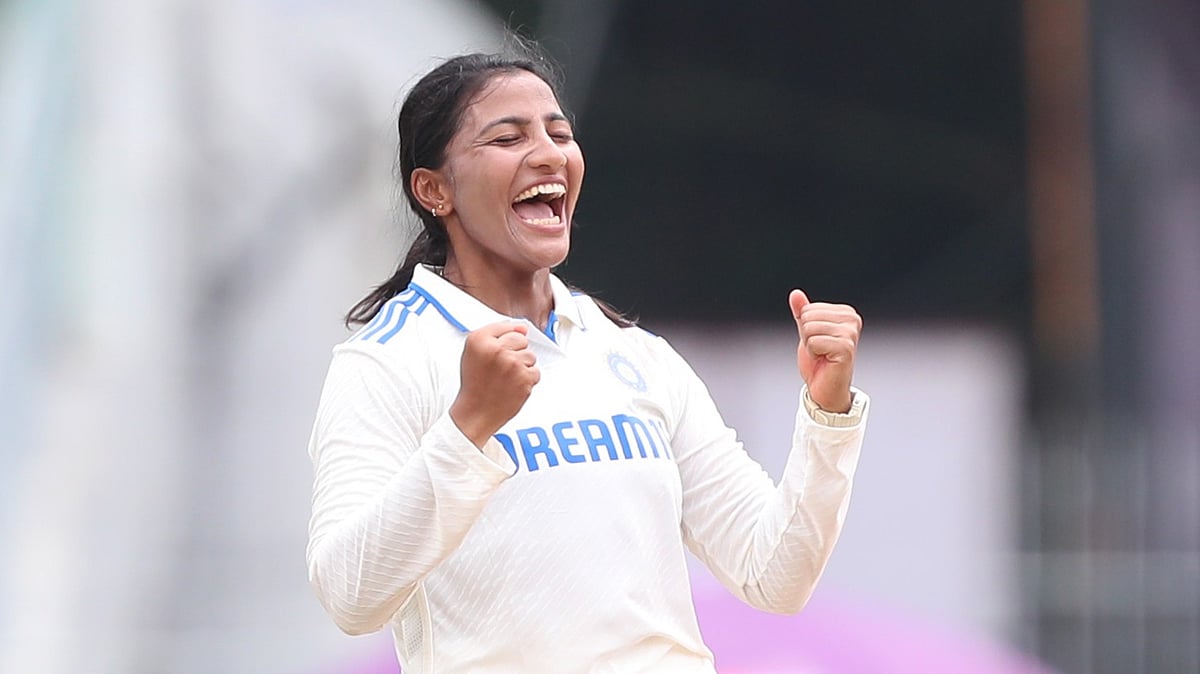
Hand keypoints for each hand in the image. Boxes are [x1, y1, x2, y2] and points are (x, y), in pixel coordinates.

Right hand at [450, 322, 539, 447]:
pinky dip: (527, 380)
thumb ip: (495, 334)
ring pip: (530, 356)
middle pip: (521, 339)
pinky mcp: (524, 378)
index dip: (504, 341)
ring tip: (506, 378)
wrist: (476, 412)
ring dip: (522, 366)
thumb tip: (522, 328)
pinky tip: (512, 386)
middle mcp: (496, 349)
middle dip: (515, 352)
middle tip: (501, 368)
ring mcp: (512, 363)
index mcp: (479, 339)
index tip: (498, 351)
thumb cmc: (475, 384)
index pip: (507, 326)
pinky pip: (535, 372)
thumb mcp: (473, 351)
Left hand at [789, 290, 860, 412]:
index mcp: (846, 313)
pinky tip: (824, 360)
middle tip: (820, 350)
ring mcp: (850, 334)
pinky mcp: (846, 348)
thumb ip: (802, 312)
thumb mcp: (807, 332)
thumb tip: (796, 294)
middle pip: (808, 317)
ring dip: (810, 345)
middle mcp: (852, 321)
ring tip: (822, 355)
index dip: (806, 327)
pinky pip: (813, 342)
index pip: (809, 309)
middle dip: (807, 336)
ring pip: (809, 328)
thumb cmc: (820, 361)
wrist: (826, 388)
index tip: (819, 341)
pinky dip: (813, 353)